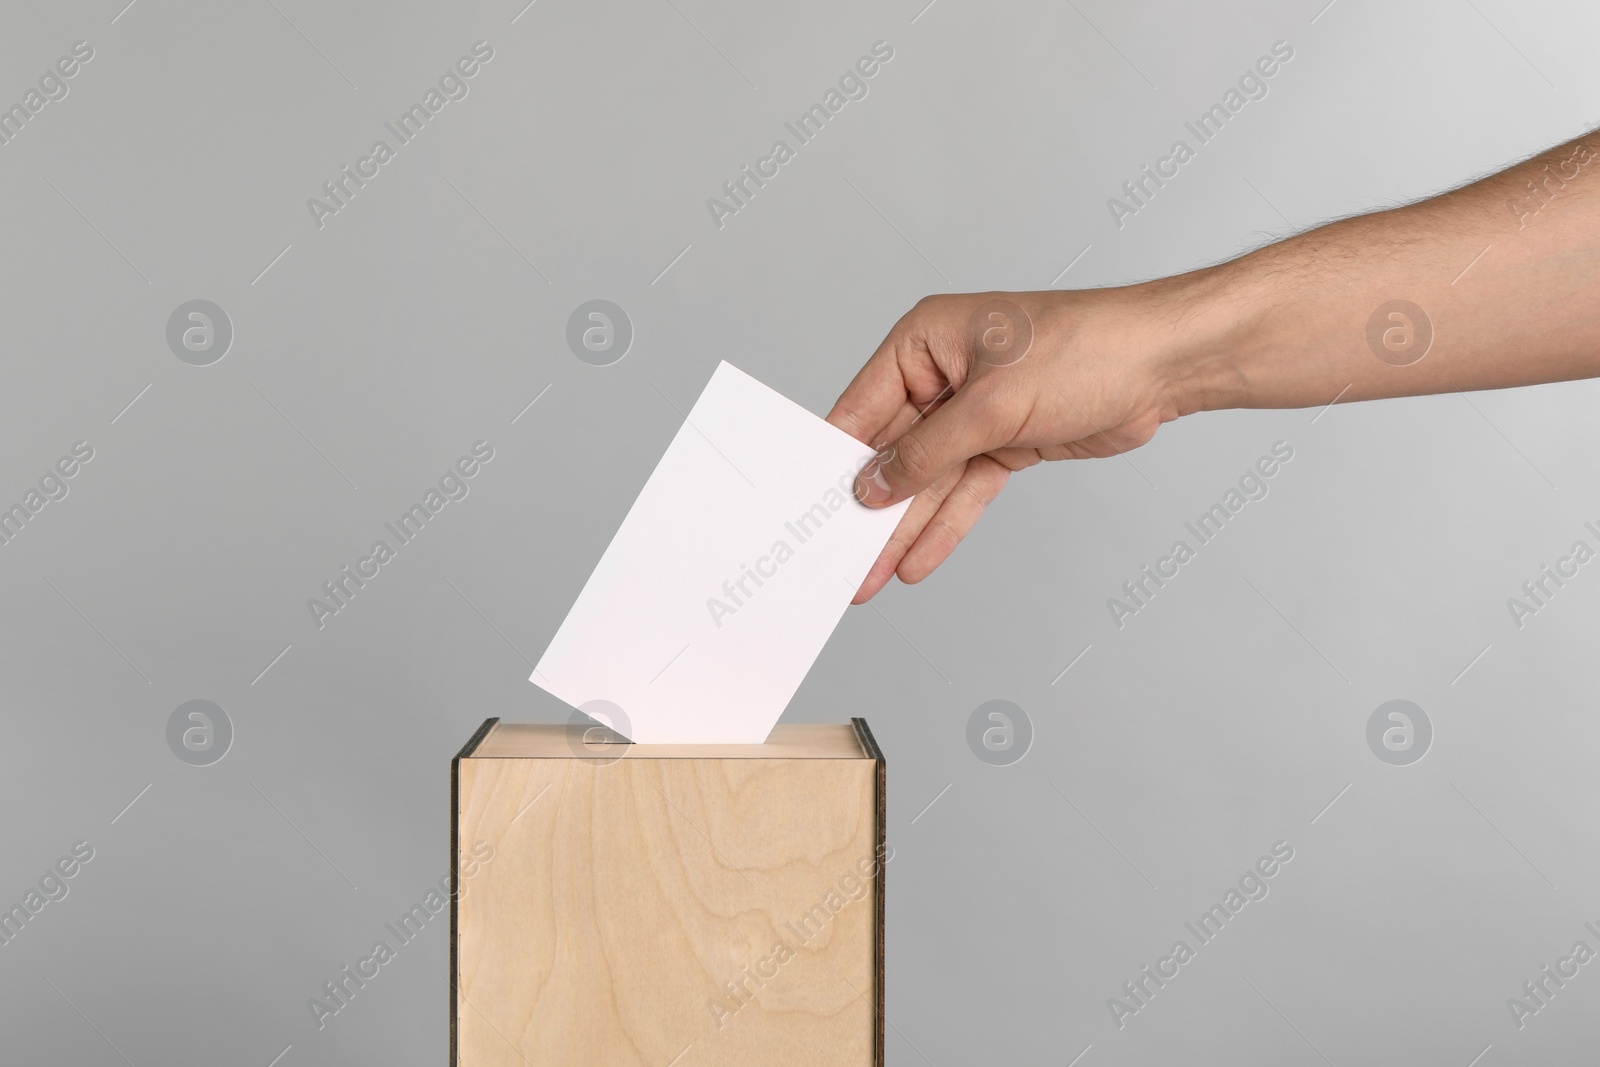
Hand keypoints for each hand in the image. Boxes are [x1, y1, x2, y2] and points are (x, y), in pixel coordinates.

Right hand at [827, 289, 1196, 601]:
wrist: (1161, 366)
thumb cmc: (1085, 349)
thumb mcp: (991, 404)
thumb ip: (926, 451)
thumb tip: (874, 485)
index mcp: (926, 340)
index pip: (863, 406)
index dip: (837, 458)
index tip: (811, 504)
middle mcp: (943, 374)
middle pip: (893, 452)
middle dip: (871, 507)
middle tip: (840, 557)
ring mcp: (974, 411)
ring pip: (927, 481)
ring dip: (902, 528)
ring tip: (870, 575)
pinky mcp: (1005, 442)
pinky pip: (963, 491)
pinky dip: (944, 526)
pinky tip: (916, 560)